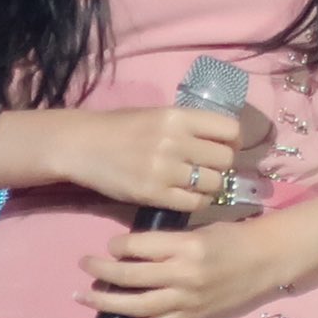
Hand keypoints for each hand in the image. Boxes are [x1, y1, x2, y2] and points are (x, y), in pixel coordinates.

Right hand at [54, 106, 238, 211]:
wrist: (83, 145)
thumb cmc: (122, 127)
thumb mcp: (160, 114)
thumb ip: (190, 125)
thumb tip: (224, 137)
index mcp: (180, 116)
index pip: (230, 129)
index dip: (235, 141)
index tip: (228, 146)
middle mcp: (176, 141)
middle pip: (225, 159)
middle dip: (223, 165)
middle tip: (211, 168)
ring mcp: (164, 169)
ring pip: (213, 183)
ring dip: (211, 186)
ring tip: (199, 184)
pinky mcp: (153, 194)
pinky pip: (193, 203)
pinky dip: (197, 202)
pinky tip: (188, 196)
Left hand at [76, 216, 296, 317]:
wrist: (268, 259)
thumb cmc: (236, 236)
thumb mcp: (202, 229)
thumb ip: (170, 241)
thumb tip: (135, 249)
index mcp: (188, 246)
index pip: (140, 246)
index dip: (119, 245)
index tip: (111, 244)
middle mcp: (184, 274)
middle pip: (131, 276)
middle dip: (103, 270)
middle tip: (84, 264)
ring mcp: (187, 299)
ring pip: (137, 304)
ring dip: (106, 301)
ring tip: (84, 296)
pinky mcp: (191, 316)